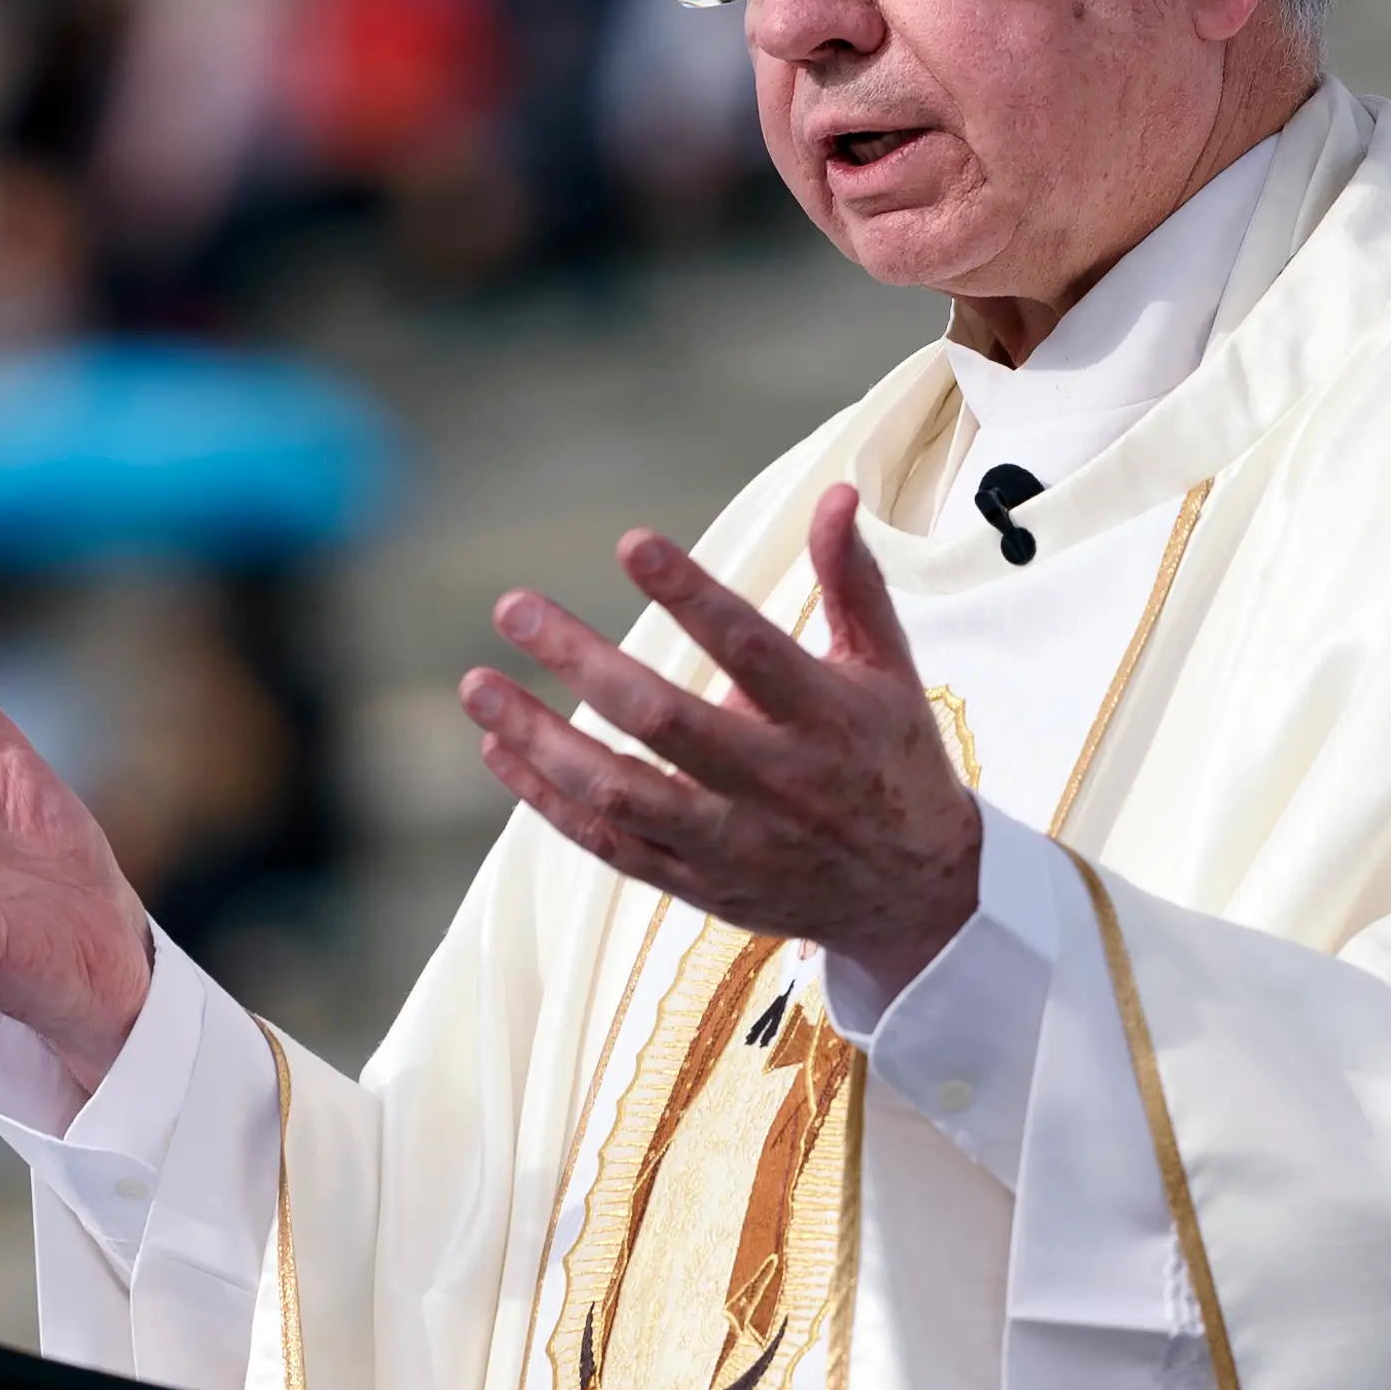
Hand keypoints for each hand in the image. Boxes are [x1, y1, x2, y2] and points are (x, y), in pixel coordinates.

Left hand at [456, 484, 980, 994]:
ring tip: (477, 684)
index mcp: (826, 718)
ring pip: (621, 793)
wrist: (914, 897)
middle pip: (664, 721)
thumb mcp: (888, 668)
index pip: (751, 648)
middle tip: (514, 606)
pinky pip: (607, 844)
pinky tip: (500, 747)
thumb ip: (852, 581)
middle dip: (581, 662)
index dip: (690, 595)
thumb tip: (835, 492)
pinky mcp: (697, 884)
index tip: (631, 543)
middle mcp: (776, 782)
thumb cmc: (891, 758)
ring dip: (541, 739)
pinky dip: (546, 799)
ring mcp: (732, 841)